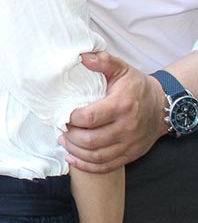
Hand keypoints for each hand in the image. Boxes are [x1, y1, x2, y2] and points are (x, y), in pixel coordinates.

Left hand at [61, 51, 168, 172]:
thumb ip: (102, 61)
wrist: (162, 106)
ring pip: (97, 156)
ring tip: (64, 141)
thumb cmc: (136, 86)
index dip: (71, 118)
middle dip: (70, 137)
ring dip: (75, 151)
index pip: (90, 118)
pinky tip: (74, 158)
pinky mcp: (131, 154)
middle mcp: (126, 128)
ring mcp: (130, 144)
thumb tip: (82, 56)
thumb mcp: (121, 69)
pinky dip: (88, 165)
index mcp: (121, 106)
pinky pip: (107, 166)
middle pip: (91, 140)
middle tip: (60, 129)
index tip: (62, 114)